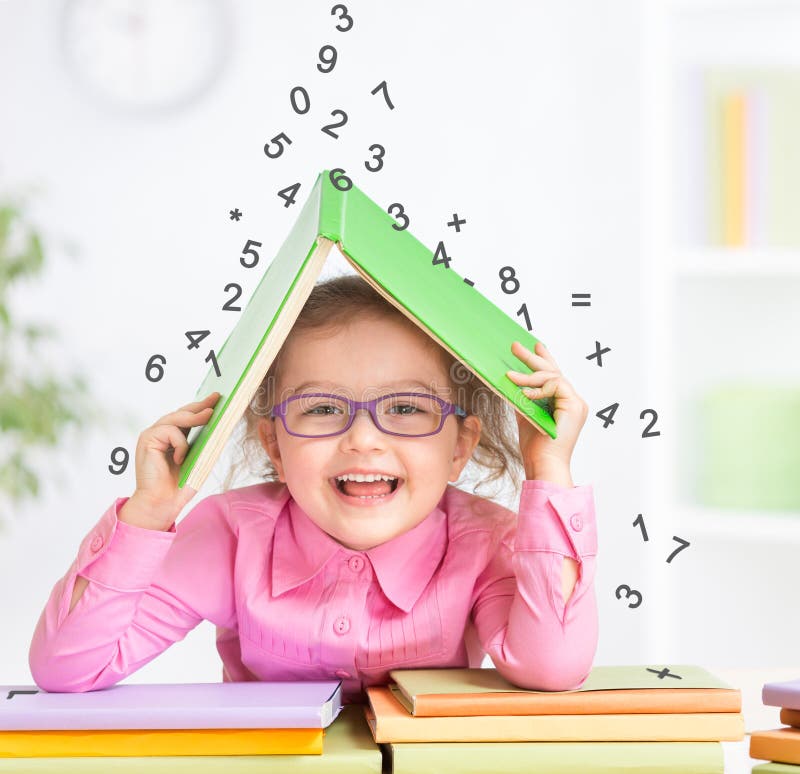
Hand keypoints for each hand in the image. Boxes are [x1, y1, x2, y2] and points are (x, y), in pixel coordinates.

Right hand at [121, 392, 220, 529]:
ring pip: (175, 417)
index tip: (216, 398)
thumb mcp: (198, 458)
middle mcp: (159, 433)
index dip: (201, 407)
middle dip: (199, 405)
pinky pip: (170, 431)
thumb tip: (221, 425)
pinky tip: (180, 459)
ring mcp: (151, 435)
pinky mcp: (147, 440)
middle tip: (216, 399)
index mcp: (170, 437)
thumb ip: (204, 442)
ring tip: (210, 415)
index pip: (186, 417)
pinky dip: (180, 444)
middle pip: (180, 412)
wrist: (162, 503)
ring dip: (195, 417)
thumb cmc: (179, 485)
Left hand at [506, 341, 587, 477]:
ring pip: (553, 377)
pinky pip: (556, 386)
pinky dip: (538, 388)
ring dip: (529, 375)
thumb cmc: (535, 447)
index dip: (545, 359)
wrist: (543, 464)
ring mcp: (576, 403)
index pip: (554, 376)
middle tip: (515, 346)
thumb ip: (524, 399)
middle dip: (534, 358)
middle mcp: (573, 401)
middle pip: (554, 372)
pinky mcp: (575, 406)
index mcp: (564, 404)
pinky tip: (524, 392)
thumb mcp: (526, 415)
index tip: (536, 345)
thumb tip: (513, 382)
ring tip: (510, 375)